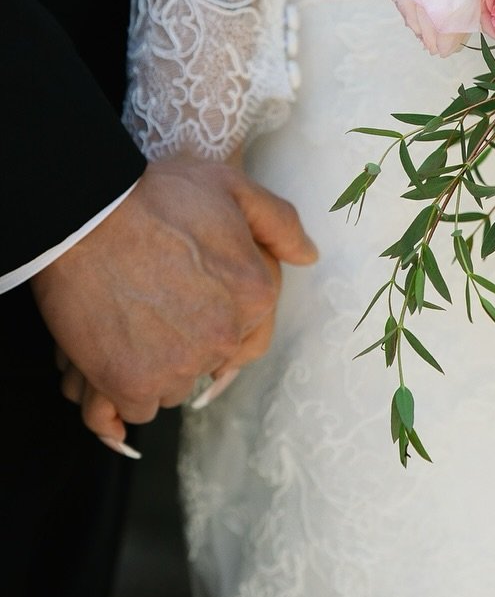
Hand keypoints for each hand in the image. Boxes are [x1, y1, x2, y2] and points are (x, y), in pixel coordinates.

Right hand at [33, 154, 317, 451]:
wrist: (85, 216)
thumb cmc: (157, 197)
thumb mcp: (233, 188)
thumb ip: (279, 223)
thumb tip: (308, 256)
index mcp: (256, 294)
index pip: (253, 335)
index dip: (223, 318)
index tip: (193, 303)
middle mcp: (225, 337)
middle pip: (213, 359)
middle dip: (190, 340)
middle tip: (157, 304)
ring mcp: (178, 366)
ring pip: (176, 385)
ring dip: (158, 366)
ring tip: (133, 323)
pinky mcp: (131, 386)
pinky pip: (139, 408)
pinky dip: (126, 389)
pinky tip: (114, 353)